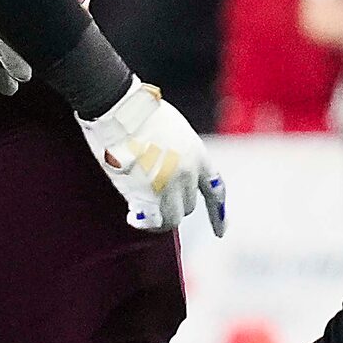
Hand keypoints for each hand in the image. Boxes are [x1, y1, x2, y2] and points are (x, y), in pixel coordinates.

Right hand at [79, 81, 227, 233]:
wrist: (122, 110)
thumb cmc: (140, 114)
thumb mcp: (173, 132)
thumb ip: (178, 155)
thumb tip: (168, 172)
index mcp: (198, 155)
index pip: (215, 189)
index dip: (218, 213)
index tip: (221, 232)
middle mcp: (189, 173)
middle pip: (189, 205)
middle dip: (174, 205)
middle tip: (153, 199)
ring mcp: (169, 185)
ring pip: (173, 217)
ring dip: (159, 217)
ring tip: (142, 211)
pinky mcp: (147, 193)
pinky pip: (153, 221)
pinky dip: (144, 222)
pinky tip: (132, 216)